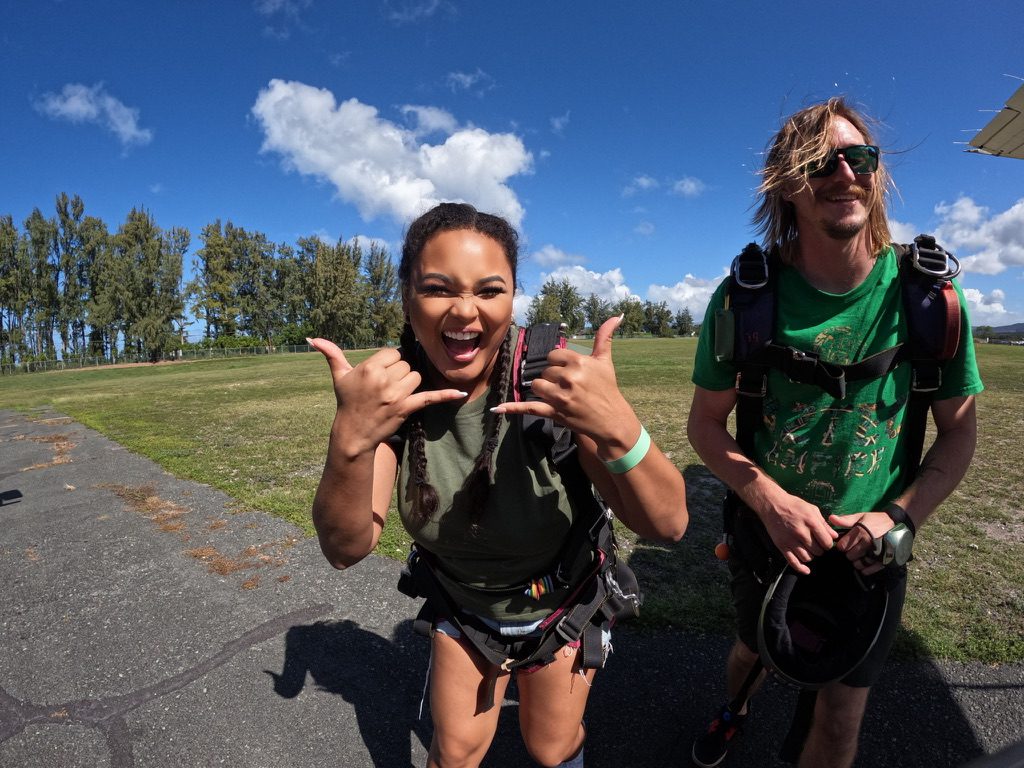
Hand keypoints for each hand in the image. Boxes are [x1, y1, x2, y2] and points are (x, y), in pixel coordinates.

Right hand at [307, 338, 466, 455]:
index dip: (389, 363)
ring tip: (395, 395)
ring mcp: (396, 395)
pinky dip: (446, 395)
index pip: (393, 353)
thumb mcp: (339, 377)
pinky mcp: (406, 408)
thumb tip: (312, 339)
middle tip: (386, 388)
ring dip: (410, 384)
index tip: (381, 375)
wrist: (353, 434)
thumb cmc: (347, 402)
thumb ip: (331, 354)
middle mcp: (383, 379)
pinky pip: (430, 397)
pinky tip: (461, 393)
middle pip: (406, 364)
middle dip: (399, 374)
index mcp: (369, 367)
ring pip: (416, 377)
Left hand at [491, 316, 632, 447]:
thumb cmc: (607, 388)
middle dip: (554, 379)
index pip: (553, 355)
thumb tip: (616, 315)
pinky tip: (497, 408)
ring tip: (560, 396)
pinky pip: (530, 408)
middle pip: (545, 371)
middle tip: (570, 388)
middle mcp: (569, 377)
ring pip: (538, 386)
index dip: (559, 364)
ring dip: (544, 390)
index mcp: (579, 362)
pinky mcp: (554, 412)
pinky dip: (513, 408)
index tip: (570, 372)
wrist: (612, 420)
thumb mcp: (605, 361)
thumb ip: (605, 337)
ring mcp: (560, 396)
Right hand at [757, 492, 838, 574]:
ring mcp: (790, 540)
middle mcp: (801, 533)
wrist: (772, 505)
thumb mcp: (812, 509)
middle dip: (820, 549)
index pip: (827, 542)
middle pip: (818, 551)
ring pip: (807, 558)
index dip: (828, 544)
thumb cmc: (793, 505)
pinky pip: (793, 562)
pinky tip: (807, 570)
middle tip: (816, 544)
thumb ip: (824, 523)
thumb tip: (834, 536)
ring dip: (811, 556)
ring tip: (808, 549)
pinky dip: (801, 568)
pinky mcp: (781, 546)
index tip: (825, 542)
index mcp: (811, 522)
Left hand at [830, 512, 894, 575]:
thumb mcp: (860, 516)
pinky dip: (865, 569)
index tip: (845, 542)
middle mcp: (868, 543)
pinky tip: (864, 564)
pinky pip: (869, 569)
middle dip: (849, 552)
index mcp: (860, 532)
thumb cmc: (875, 520)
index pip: (842, 546)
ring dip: (857, 561)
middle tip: (854, 548)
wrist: (897, 523)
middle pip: (849, 556)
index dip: (842, 545)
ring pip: (858, 564)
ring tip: (860, 555)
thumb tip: (830, 518)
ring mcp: (877, 553)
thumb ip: (845, 520)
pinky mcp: (884, 560)